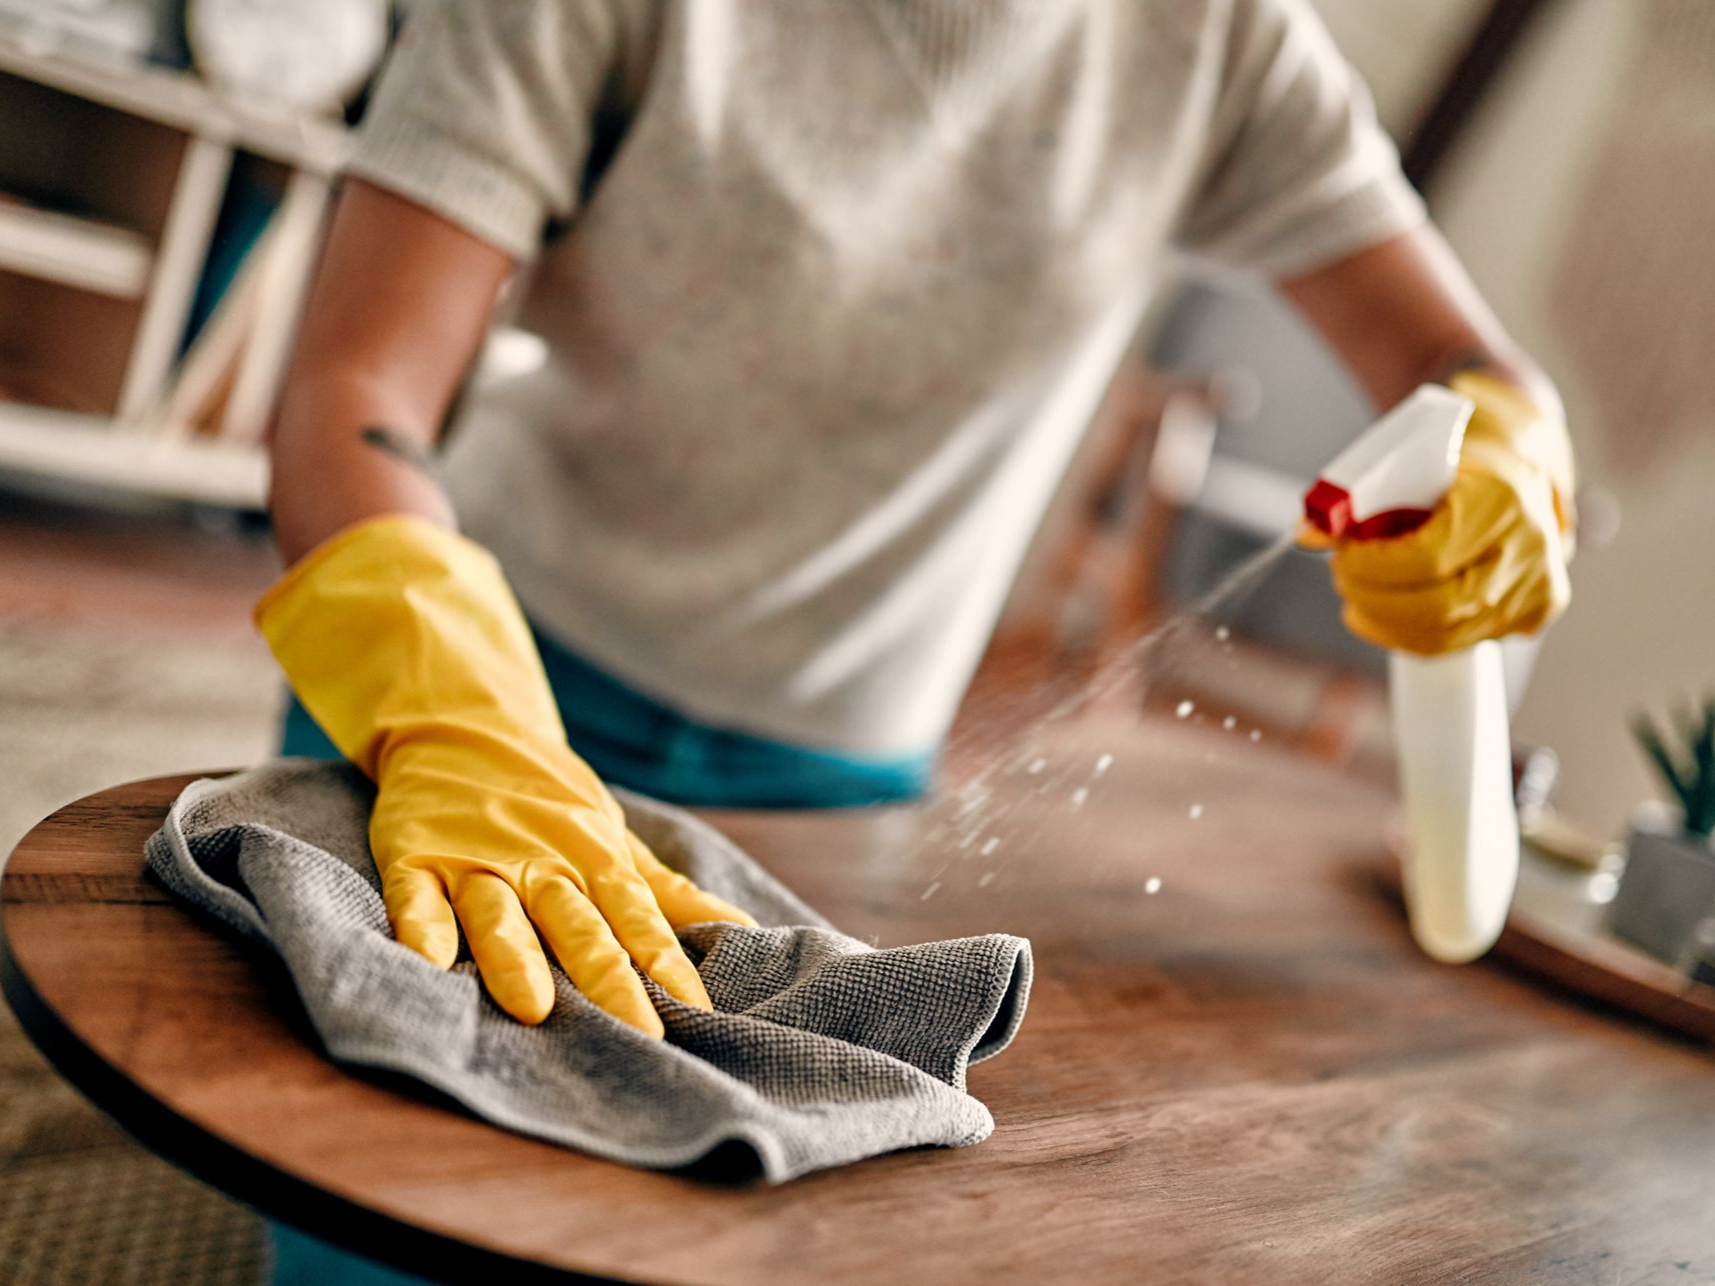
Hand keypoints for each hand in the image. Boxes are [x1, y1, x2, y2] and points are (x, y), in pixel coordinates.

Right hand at [257, 516, 754, 1030]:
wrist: (464, 727)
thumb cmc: (551, 803)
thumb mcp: (614, 841)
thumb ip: (669, 894)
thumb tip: (745, 931)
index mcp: (594, 861)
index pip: (639, 918)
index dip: (668, 965)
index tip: (698, 1013)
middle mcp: (540, 864)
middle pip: (579, 927)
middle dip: (609, 980)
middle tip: (638, 1034)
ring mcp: (477, 861)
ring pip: (499, 915)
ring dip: (517, 959)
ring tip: (534, 1008)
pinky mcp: (417, 857)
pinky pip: (418, 896)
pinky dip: (421, 927)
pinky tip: (427, 964)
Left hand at [1306, 371, 1574, 655]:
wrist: (1519, 467)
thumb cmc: (1457, 461)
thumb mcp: (1407, 462)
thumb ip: (1356, 498)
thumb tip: (1304, 533)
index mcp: (1502, 500)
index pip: (1428, 558)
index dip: (1374, 568)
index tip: (1341, 556)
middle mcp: (1531, 548)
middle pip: (1438, 607)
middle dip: (1374, 600)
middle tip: (1342, 579)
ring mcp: (1538, 587)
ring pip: (1446, 635)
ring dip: (1386, 621)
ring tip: (1357, 596)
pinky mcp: (1532, 614)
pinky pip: (1459, 643)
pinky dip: (1410, 635)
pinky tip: (1383, 616)